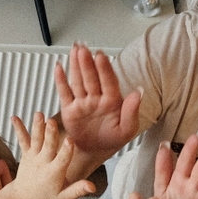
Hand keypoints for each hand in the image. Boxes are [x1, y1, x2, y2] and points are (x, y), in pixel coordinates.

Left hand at [4, 112, 93, 198]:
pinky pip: (22, 140)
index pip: (62, 160)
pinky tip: (14, 118)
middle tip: (51, 122)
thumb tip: (92, 187)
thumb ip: (77, 190)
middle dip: (50, 134)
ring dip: (37, 127)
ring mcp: (33, 157)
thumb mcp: (64, 198)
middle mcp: (43, 163)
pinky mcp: (26, 154)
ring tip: (39, 114)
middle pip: (48, 146)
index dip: (66, 150)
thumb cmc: (47, 197)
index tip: (70, 140)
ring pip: (36, 140)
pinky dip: (18, 129)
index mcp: (54, 173)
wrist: (24, 198)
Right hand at [54, 43, 142, 162]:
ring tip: (74, 50)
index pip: (108, 82)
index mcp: (112, 101)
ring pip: (78, 81)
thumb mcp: (127, 130)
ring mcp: (82, 102)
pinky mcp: (69, 108)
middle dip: (87, 63)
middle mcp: (96, 98)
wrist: (94, 150)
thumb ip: (132, 112)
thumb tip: (138, 93)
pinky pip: (64, 92)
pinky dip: (60, 80)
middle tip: (84, 48)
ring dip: (75, 65)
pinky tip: (59, 66)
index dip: (104, 69)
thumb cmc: (112, 139)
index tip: (101, 56)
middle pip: (91, 78)